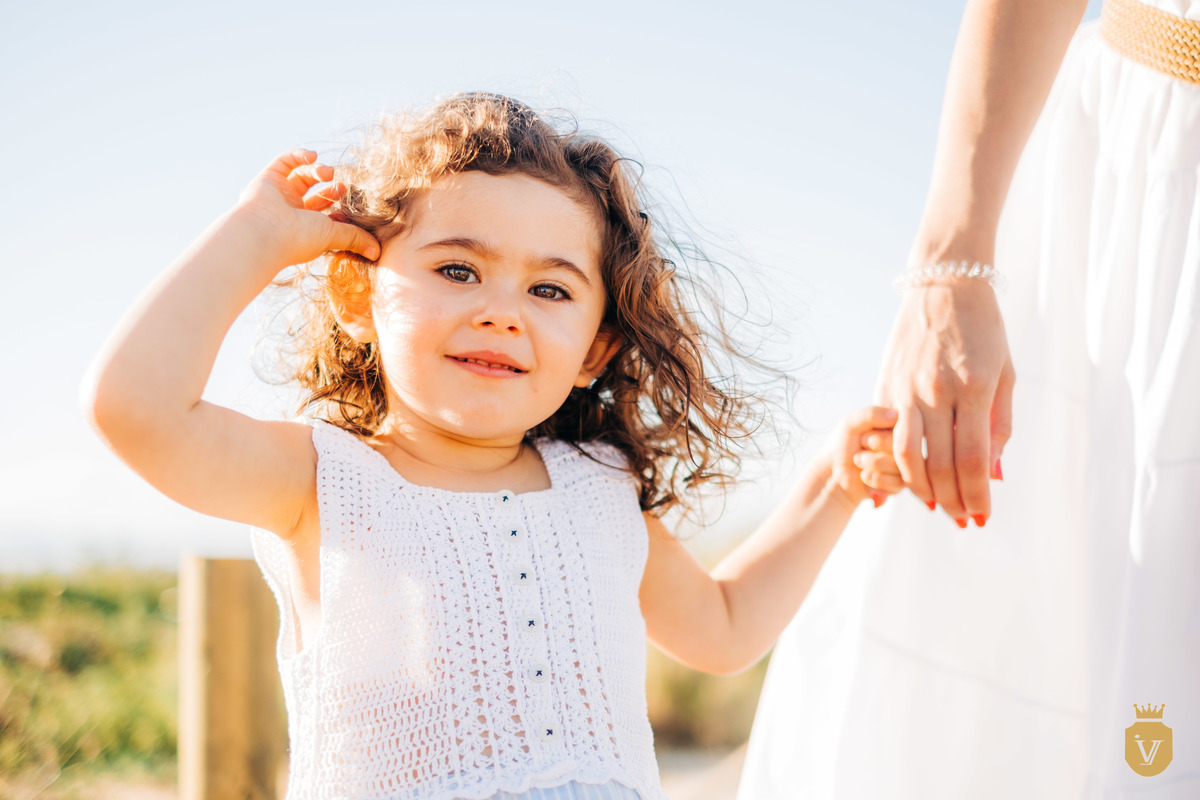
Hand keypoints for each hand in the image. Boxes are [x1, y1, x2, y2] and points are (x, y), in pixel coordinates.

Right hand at [234, 149, 379, 269]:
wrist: (264, 231)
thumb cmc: (298, 238)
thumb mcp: (333, 235)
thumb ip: (355, 238)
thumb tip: (377, 252)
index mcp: (307, 229)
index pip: (329, 214)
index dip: (342, 205)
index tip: (354, 200)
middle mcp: (292, 213)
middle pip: (318, 194)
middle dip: (333, 187)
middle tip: (344, 184)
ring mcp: (279, 196)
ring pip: (303, 177)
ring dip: (318, 171)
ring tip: (327, 172)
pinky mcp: (267, 180)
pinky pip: (284, 162)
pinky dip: (299, 156)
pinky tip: (312, 156)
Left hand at [827, 405, 902, 509]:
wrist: (833, 469)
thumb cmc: (843, 443)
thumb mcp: (850, 423)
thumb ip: (870, 414)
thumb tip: (895, 416)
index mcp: (897, 426)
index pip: (899, 431)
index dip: (874, 438)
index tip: (861, 437)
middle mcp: (906, 444)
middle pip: (901, 450)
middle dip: (872, 451)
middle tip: (860, 450)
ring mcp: (905, 465)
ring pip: (898, 467)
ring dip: (871, 465)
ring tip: (859, 461)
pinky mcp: (900, 483)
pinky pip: (896, 484)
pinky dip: (874, 480)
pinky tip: (864, 475)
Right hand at [875, 280, 1013, 526]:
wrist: (943, 284)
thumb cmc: (984, 328)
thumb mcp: (1005, 372)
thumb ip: (999, 424)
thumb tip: (995, 473)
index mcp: (974, 388)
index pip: (974, 458)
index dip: (977, 495)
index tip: (981, 517)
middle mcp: (936, 390)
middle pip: (939, 464)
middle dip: (951, 500)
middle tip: (960, 520)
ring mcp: (905, 388)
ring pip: (906, 455)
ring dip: (920, 488)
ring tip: (933, 504)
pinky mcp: (885, 384)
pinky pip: (887, 435)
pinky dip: (894, 463)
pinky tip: (904, 479)